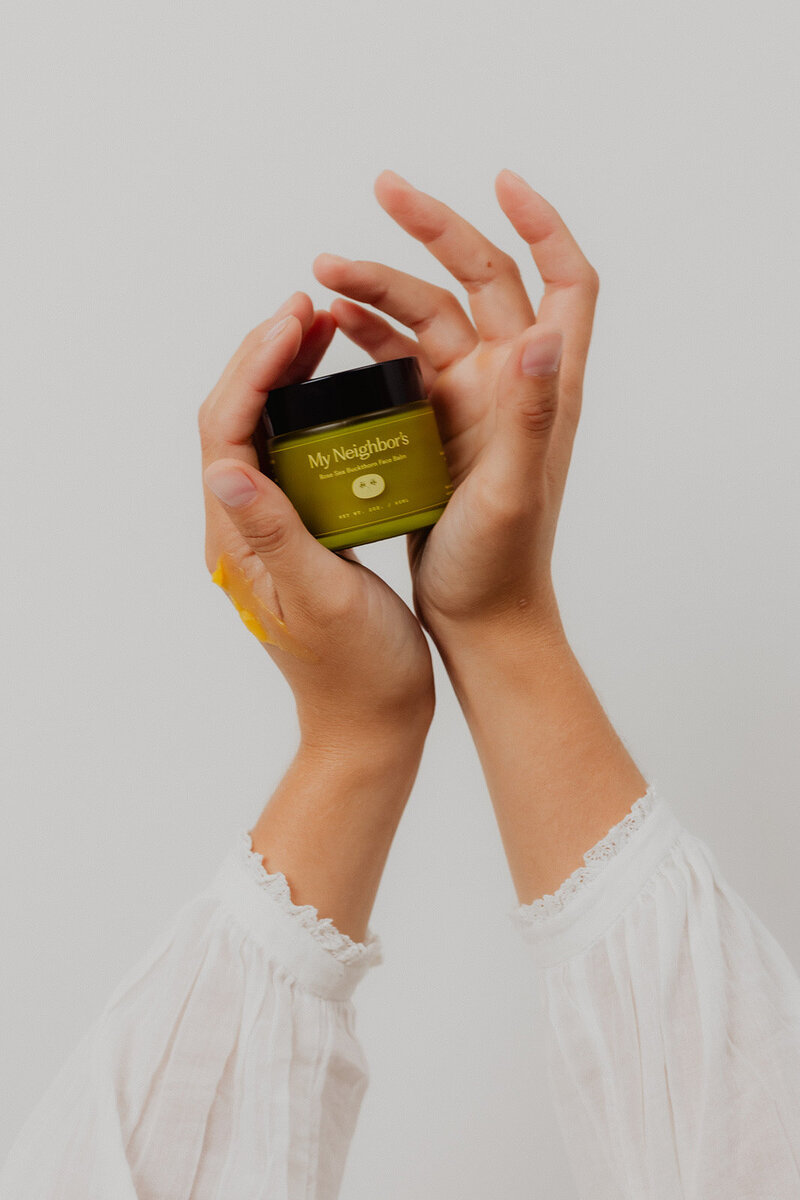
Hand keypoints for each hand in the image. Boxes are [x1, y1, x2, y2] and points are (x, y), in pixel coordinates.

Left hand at [197, 291, 434, 750]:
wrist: (374, 721)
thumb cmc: (359, 672)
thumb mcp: (322, 600)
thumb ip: (275, 536)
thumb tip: (223, 472)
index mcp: (239, 542)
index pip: (225, 433)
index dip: (255, 369)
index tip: (296, 321)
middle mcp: (242, 530)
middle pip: (233, 421)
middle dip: (264, 358)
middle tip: (307, 309)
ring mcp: (268, 531)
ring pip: (261, 434)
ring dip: (283, 378)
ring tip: (323, 332)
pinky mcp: (297, 534)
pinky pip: (289, 457)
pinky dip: (308, 414)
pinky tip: (340, 395)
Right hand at [313, 169, 598, 648]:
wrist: (477, 615)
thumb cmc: (502, 563)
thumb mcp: (515, 491)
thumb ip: (534, 415)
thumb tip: (548, 335)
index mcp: (544, 387)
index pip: (565, 283)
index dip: (543, 225)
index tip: (502, 182)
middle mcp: (510, 381)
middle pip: (481, 280)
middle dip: (434, 230)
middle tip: (383, 189)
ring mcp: (469, 398)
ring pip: (427, 315)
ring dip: (381, 284)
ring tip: (324, 269)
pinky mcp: (433, 421)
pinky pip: (399, 358)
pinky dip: (367, 333)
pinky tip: (330, 323)